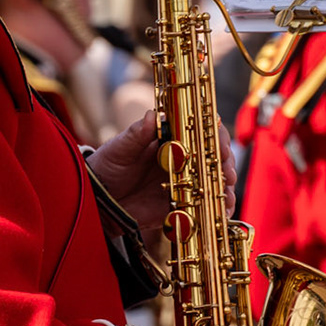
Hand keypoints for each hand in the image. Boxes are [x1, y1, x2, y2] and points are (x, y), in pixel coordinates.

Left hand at [86, 110, 237, 233]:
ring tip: (227, 194)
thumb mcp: (119, 149)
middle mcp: (181, 158)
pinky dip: (217, 207)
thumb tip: (152, 115)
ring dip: (224, 186)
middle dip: (225, 163)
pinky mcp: (181, 203)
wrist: (98, 200)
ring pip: (212, 180)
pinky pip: (204, 205)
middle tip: (227, 173)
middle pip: (212, 155)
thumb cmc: (107, 166)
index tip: (220, 145)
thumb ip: (136, 134)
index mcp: (169, 138)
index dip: (214, 134)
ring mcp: (183, 180)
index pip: (199, 129)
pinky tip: (223, 210)